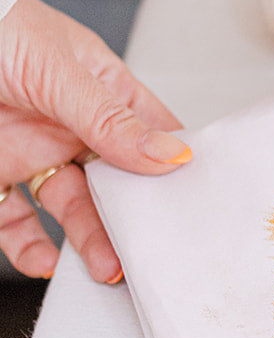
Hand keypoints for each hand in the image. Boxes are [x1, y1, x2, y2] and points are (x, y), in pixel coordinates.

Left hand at [0, 0, 191, 281]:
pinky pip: (17, 223)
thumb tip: (171, 154)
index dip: (174, 167)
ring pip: (72, 208)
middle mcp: (72, 128)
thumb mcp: (61, 71)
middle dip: (132, 219)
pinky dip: (30, 247)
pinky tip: (45, 260)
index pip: (152, 135)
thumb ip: (111, 120)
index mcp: (101, 91)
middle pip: (115, 184)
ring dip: (90, 240)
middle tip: (146, 249)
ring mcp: (35, 154)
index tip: (193, 201)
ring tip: (104, 266)